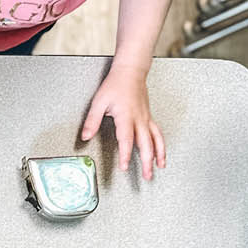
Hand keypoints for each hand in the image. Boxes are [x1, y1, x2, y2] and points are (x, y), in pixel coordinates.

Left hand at [81, 61, 165, 179]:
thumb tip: (86, 136)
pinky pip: (158, 133)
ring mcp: (146, 118)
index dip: (126, 155)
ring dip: (159, 155)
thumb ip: (92, 121)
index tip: (125, 167)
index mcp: (126, 116)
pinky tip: (161, 153)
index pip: (127, 140)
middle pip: (146, 144)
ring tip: (159, 167)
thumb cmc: (116, 84)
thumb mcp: (98, 102)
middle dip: (147, 162)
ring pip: (156, 139)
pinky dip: (161, 144)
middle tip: (147, 176)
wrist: (131, 71)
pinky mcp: (148, 117)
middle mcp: (139, 119)